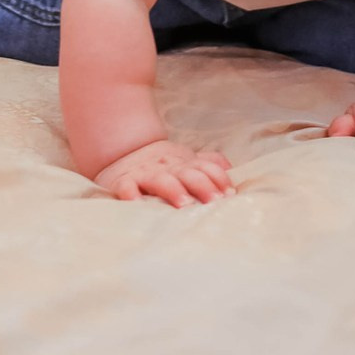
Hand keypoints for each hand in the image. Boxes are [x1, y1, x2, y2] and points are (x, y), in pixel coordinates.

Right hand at [94, 140, 234, 206]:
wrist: (123, 151)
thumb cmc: (162, 165)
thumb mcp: (186, 161)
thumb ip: (208, 164)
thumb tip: (231, 169)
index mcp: (184, 162)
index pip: (206, 167)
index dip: (219, 178)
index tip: (230, 195)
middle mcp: (167, 166)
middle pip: (187, 173)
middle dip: (202, 185)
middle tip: (214, 200)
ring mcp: (145, 173)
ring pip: (160, 179)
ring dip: (173, 190)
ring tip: (184, 203)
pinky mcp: (123, 181)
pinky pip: (126, 187)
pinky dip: (131, 194)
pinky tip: (137, 202)